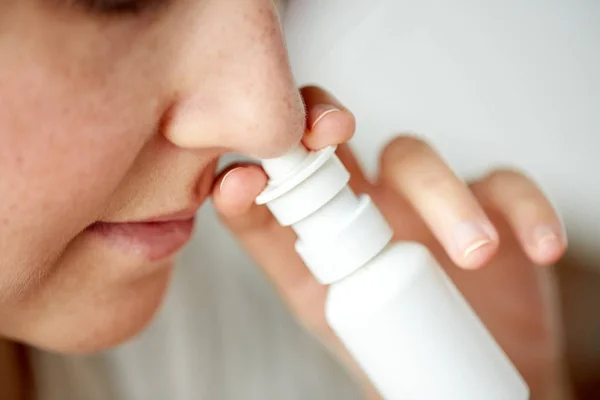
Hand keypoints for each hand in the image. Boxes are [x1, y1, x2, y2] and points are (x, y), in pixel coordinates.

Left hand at [211, 86, 569, 398]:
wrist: (454, 377)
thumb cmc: (380, 342)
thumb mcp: (319, 303)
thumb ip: (279, 255)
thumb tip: (228, 194)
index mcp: (321, 222)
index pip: (281, 170)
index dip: (262, 158)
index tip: (249, 178)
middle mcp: (366, 198)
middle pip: (340, 138)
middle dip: (325, 125)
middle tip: (331, 133)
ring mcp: (424, 198)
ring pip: (419, 160)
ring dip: (443, 196)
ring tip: (470, 253)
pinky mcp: (489, 207)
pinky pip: (508, 189)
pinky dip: (527, 212)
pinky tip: (536, 246)